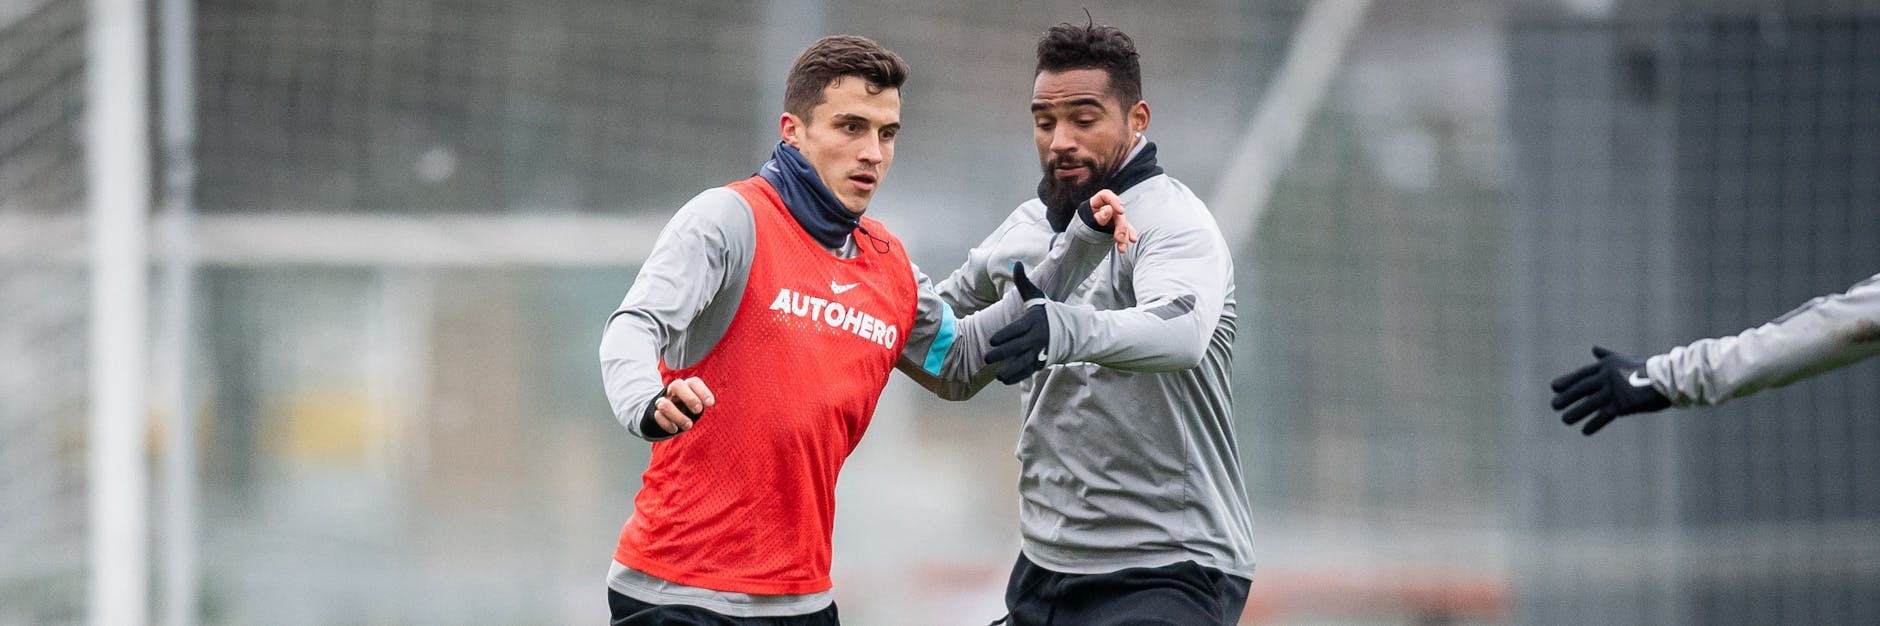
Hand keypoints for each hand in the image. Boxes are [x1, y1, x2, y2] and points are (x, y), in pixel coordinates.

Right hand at [640, 376, 715, 436]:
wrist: (667, 413)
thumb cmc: (687, 408)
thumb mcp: (696, 404)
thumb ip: (702, 402)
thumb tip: (709, 403)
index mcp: (686, 386)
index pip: (693, 382)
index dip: (703, 391)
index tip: (710, 404)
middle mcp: (673, 391)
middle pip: (677, 385)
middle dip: (689, 398)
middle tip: (698, 410)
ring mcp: (663, 400)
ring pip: (665, 404)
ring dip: (678, 416)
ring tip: (688, 426)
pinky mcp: (655, 412)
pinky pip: (658, 416)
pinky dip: (667, 424)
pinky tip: (674, 429)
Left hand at [985, 263, 1051, 383]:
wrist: (1070, 331)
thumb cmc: (1047, 312)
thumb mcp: (1037, 296)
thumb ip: (1023, 283)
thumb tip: (1017, 264)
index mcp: (1033, 322)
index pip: (1017, 330)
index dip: (1005, 336)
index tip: (992, 340)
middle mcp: (1036, 338)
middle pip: (1017, 348)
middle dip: (1001, 354)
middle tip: (986, 357)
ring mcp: (1039, 352)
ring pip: (1023, 363)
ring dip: (1010, 370)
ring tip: (997, 374)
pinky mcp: (1041, 362)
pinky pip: (1027, 372)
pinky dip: (1016, 377)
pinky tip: (1003, 379)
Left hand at [1087, 189, 1138, 253]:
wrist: (1081, 242)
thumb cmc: (1082, 229)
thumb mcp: (1087, 223)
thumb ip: (1098, 217)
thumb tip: (1109, 209)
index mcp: (1096, 203)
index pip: (1106, 196)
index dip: (1114, 201)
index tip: (1121, 211)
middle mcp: (1106, 208)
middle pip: (1117, 213)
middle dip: (1121, 226)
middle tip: (1118, 238)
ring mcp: (1113, 218)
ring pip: (1123, 223)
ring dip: (1125, 235)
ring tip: (1122, 247)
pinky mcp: (1118, 227)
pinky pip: (1126, 229)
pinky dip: (1129, 235)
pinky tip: (1132, 240)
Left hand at [1549, 346, 1671, 434]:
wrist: (1669, 378)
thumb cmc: (1648, 368)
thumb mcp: (1624, 359)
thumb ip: (1607, 356)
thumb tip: (1594, 348)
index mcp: (1607, 365)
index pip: (1583, 374)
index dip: (1568, 381)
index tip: (1554, 387)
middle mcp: (1608, 376)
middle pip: (1583, 388)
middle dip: (1568, 397)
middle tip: (1554, 405)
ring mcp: (1615, 390)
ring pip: (1590, 403)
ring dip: (1577, 412)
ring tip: (1564, 420)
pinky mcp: (1624, 403)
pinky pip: (1605, 415)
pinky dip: (1594, 423)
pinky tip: (1585, 431)